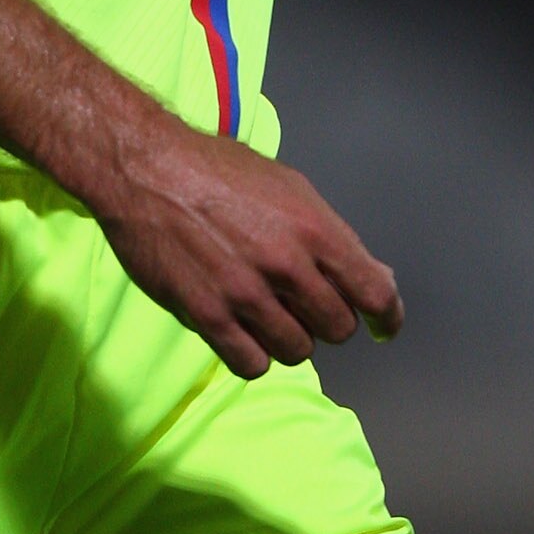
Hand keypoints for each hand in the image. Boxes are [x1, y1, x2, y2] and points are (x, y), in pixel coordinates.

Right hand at [83, 112, 402, 380]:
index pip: (374, 293)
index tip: (383, 327)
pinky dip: (253, 355)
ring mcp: (246, 293)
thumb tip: (376, 276)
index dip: (387, 317)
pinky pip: (252, 364)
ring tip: (267, 314)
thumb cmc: (217, 170)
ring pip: (297, 351)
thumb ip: (331, 235)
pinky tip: (242, 332)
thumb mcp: (288, 187)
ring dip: (289, 338)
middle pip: (337, 329)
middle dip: (326, 320)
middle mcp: (286, 264)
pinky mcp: (208, 315)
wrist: (147, 169)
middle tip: (304, 306)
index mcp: (314, 228)